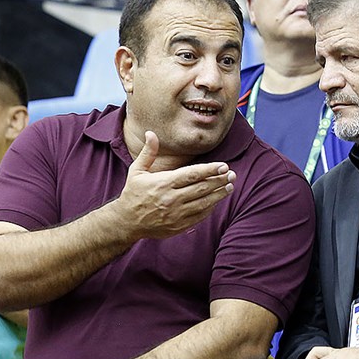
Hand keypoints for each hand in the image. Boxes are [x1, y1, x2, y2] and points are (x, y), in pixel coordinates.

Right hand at [116, 132, 236, 238]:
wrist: (126, 222)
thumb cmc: (133, 193)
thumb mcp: (137, 170)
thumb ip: (148, 152)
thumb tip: (150, 133)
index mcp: (163, 183)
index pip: (192, 174)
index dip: (210, 169)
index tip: (224, 165)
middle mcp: (171, 199)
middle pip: (202, 188)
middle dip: (219, 180)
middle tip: (232, 174)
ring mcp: (176, 214)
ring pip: (204, 203)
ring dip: (219, 194)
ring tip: (229, 186)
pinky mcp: (179, 226)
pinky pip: (199, 216)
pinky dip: (210, 208)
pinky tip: (216, 200)